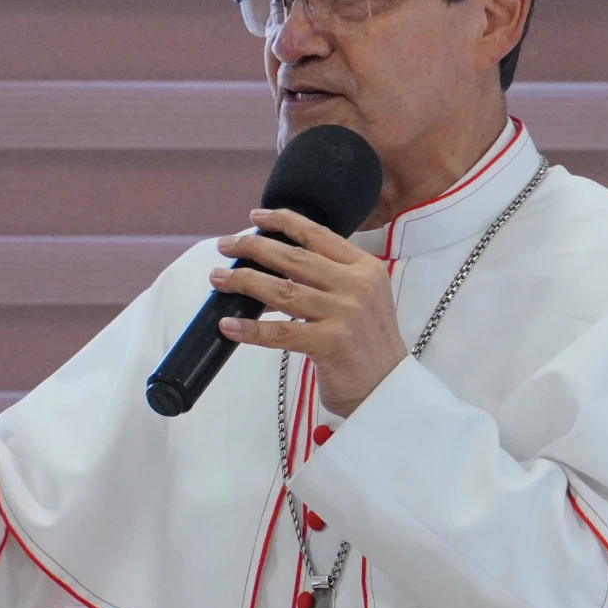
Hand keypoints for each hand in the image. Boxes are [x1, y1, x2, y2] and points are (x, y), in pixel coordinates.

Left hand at [211, 208, 406, 417]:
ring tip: (218, 278)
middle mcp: (356, 285)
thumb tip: (273, 268)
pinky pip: (280, 333)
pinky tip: (228, 325)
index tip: (256, 217)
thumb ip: (330, 279)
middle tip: (225, 245)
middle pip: (294, 259)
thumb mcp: (361, 299)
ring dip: (244, 282)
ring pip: (282, 291)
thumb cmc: (367, 345)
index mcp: (365, 268)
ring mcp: (344, 314)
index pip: (318, 235)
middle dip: (254, 248)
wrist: (388, 389)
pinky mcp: (330, 343)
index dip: (284, 222)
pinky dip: (250, 328)